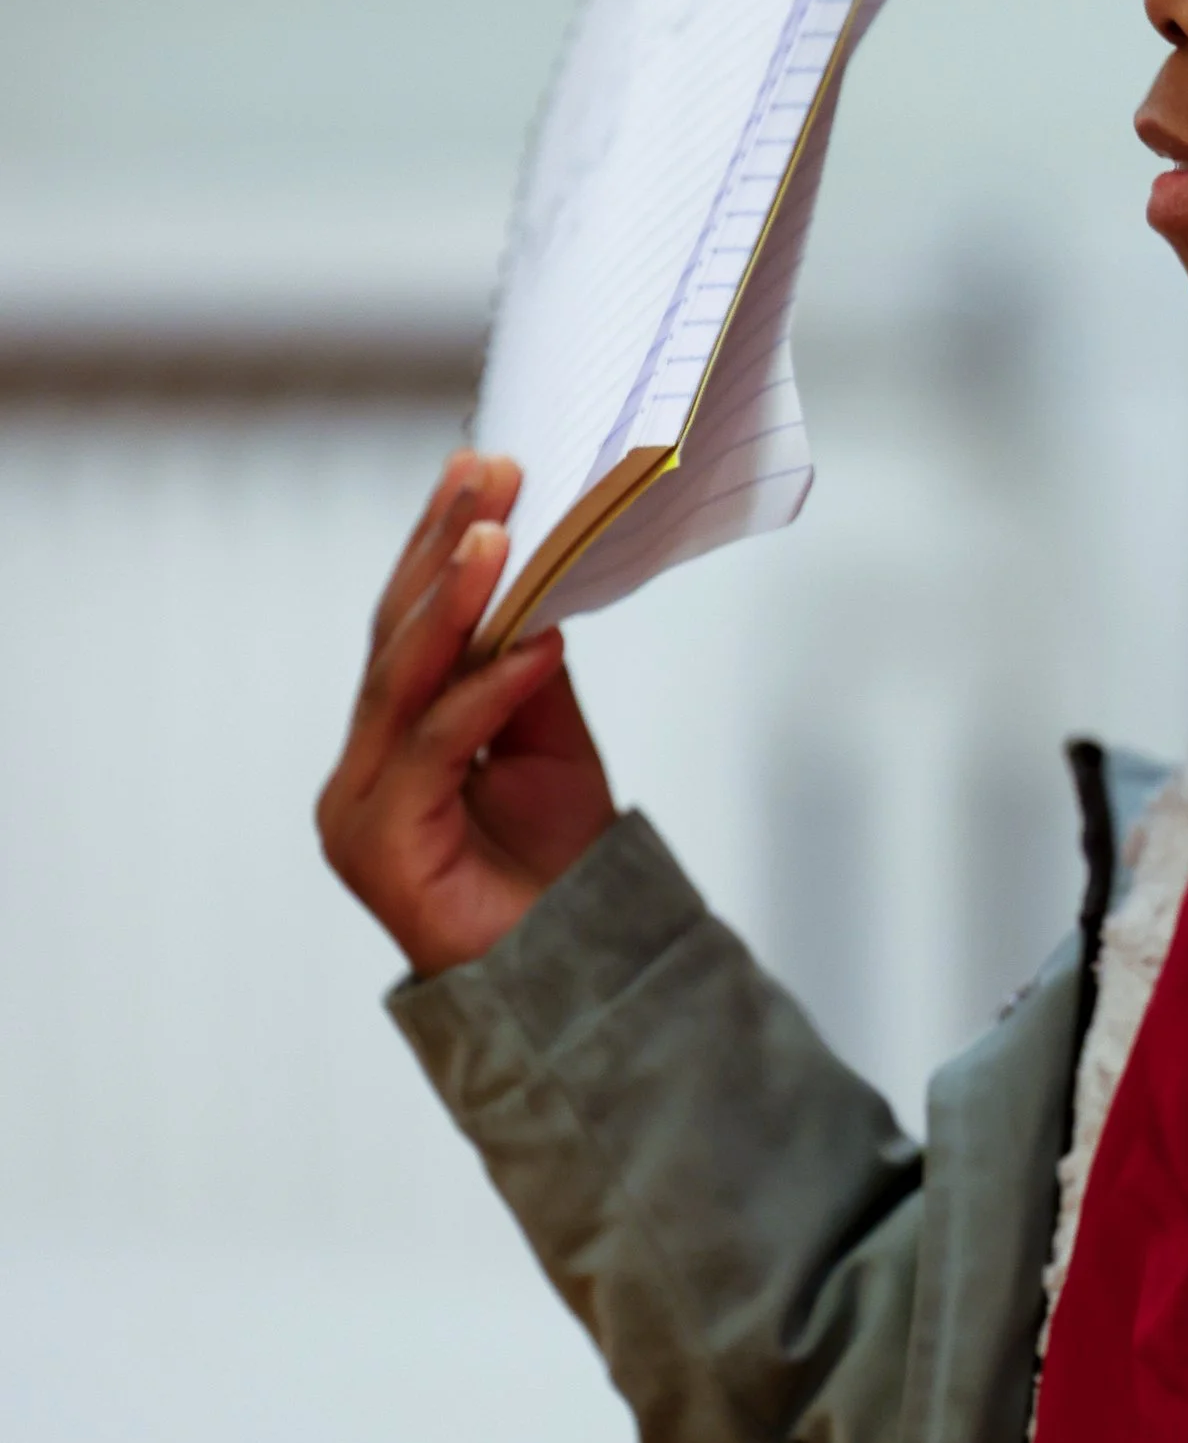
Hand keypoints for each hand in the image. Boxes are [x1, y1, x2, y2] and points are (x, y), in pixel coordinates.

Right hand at [317, 455, 616, 976]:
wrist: (573, 975)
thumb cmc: (556, 869)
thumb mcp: (550, 742)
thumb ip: (524, 667)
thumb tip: (531, 581)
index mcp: (393, 738)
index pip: (409, 622)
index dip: (440, 543)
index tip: (481, 467)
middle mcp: (362, 767)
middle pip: (395, 636)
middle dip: (442, 547)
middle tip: (489, 472)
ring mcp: (359, 807)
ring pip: (402, 682)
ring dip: (456, 602)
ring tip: (500, 535)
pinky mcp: (377, 844)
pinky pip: (437, 747)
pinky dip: (488, 691)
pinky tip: (538, 644)